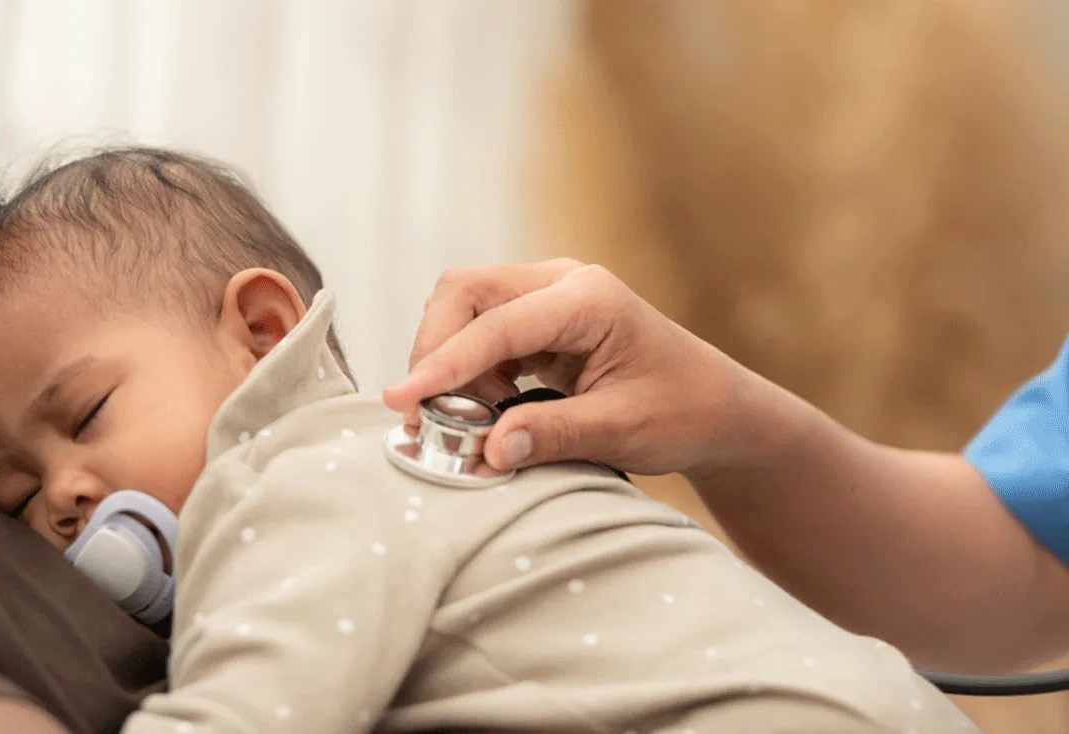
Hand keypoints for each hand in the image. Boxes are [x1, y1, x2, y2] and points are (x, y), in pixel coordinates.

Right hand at [383, 259, 753, 475]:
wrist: (716, 406)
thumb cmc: (683, 413)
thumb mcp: (623, 431)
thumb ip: (552, 436)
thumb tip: (487, 450)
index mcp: (590, 299)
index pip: (496, 324)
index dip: (445, 364)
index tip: (403, 400)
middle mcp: (562, 283)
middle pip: (464, 293)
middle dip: (434, 352)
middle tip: (426, 418)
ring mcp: (547, 295)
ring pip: (462, 309)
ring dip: (449, 365)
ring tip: (470, 423)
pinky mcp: (537, 318)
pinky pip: (479, 332)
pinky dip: (466, 372)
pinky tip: (484, 412)